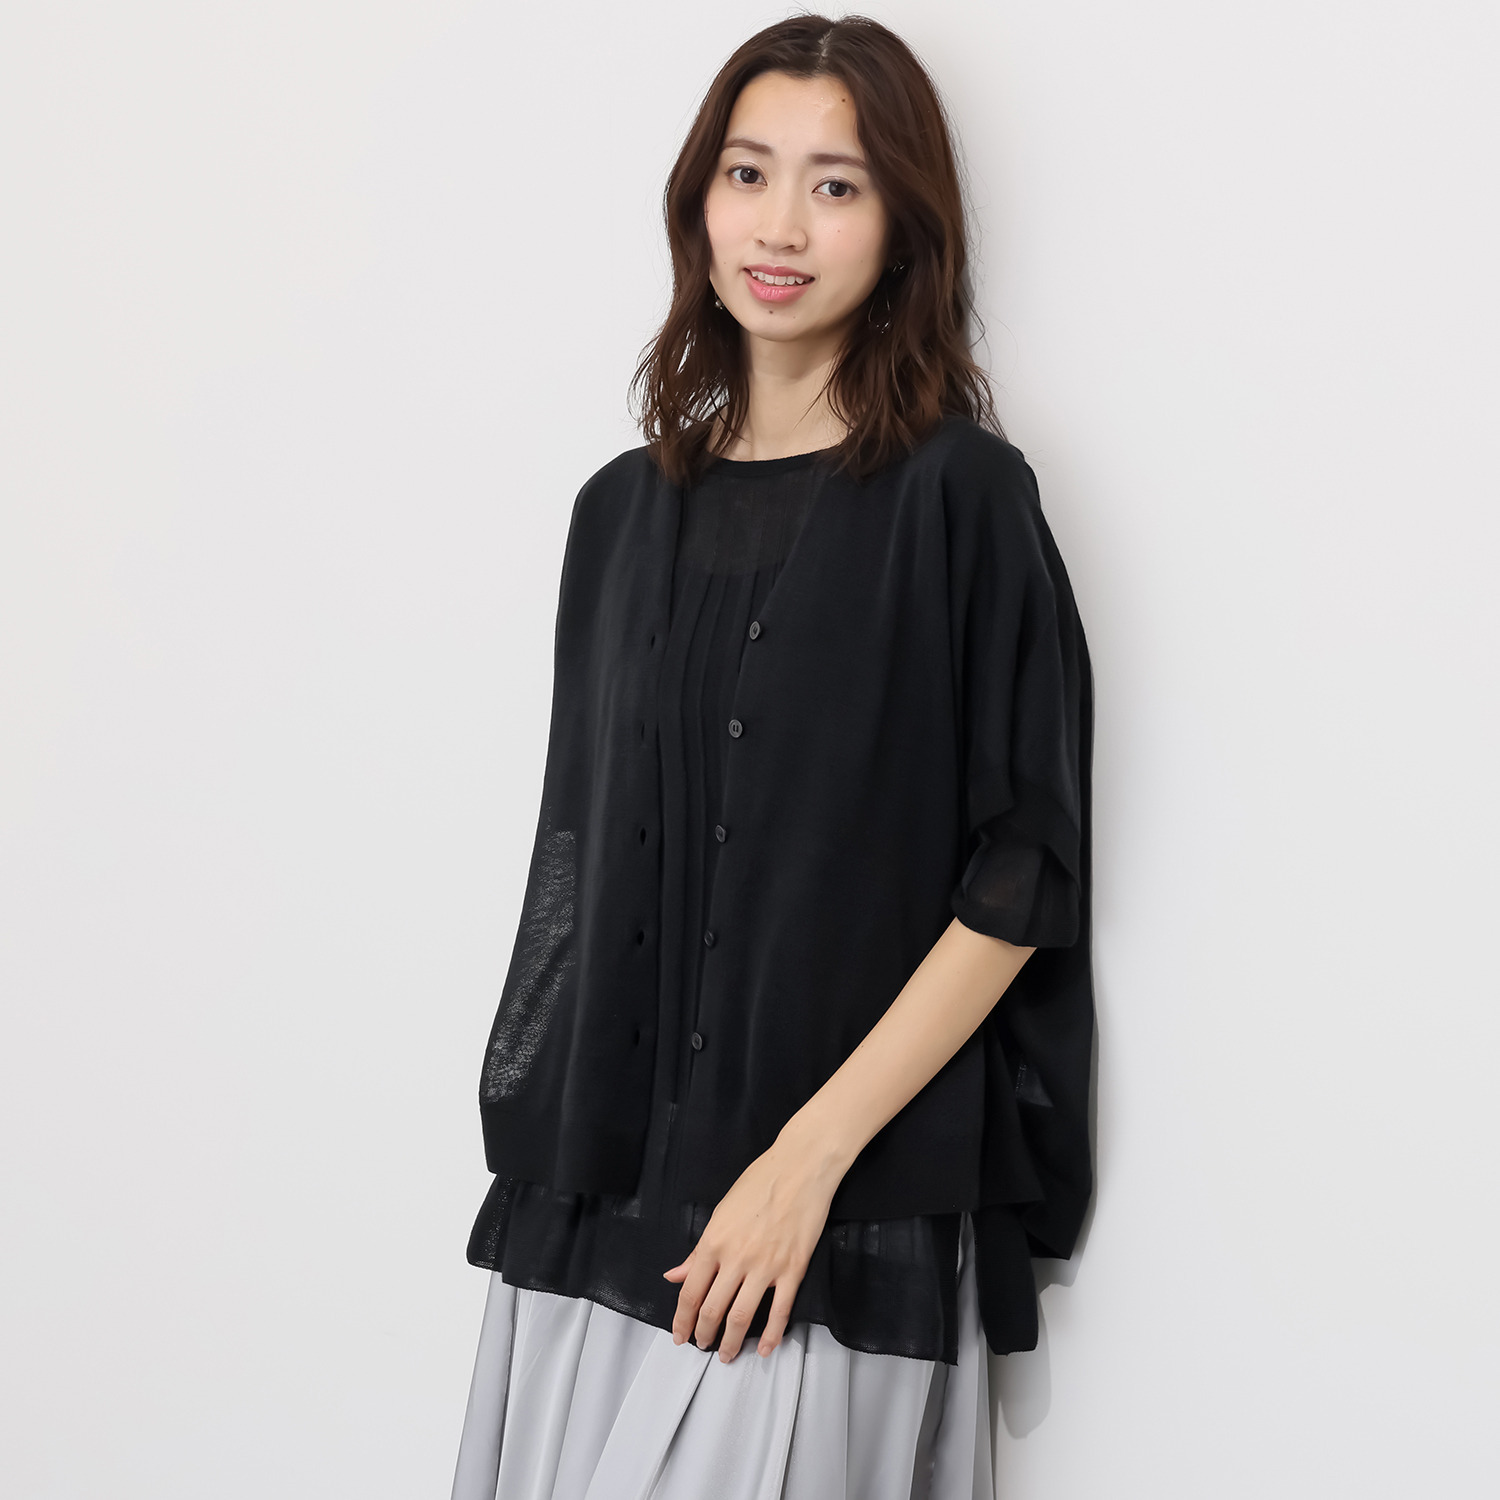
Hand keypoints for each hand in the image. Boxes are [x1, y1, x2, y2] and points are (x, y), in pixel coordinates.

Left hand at [661, 1124, 846, 1362]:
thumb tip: (675, 1275)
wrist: (801, 1168)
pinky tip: (764, 1349)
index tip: (680, 1334)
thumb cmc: (759, 1182)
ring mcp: (766, 1267)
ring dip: (731, 1342)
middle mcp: (736, 1259)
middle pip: (713, 1310)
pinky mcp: (793, 1270)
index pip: (691, 1292)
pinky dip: (770, 1335)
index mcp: (714, 1242)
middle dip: (703, 1335)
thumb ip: (699, 1249)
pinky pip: (779, 1311)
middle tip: (701, 1346)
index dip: (682, 1319)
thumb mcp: (720, 1211)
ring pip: (741, 1317)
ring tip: (726, 1355)